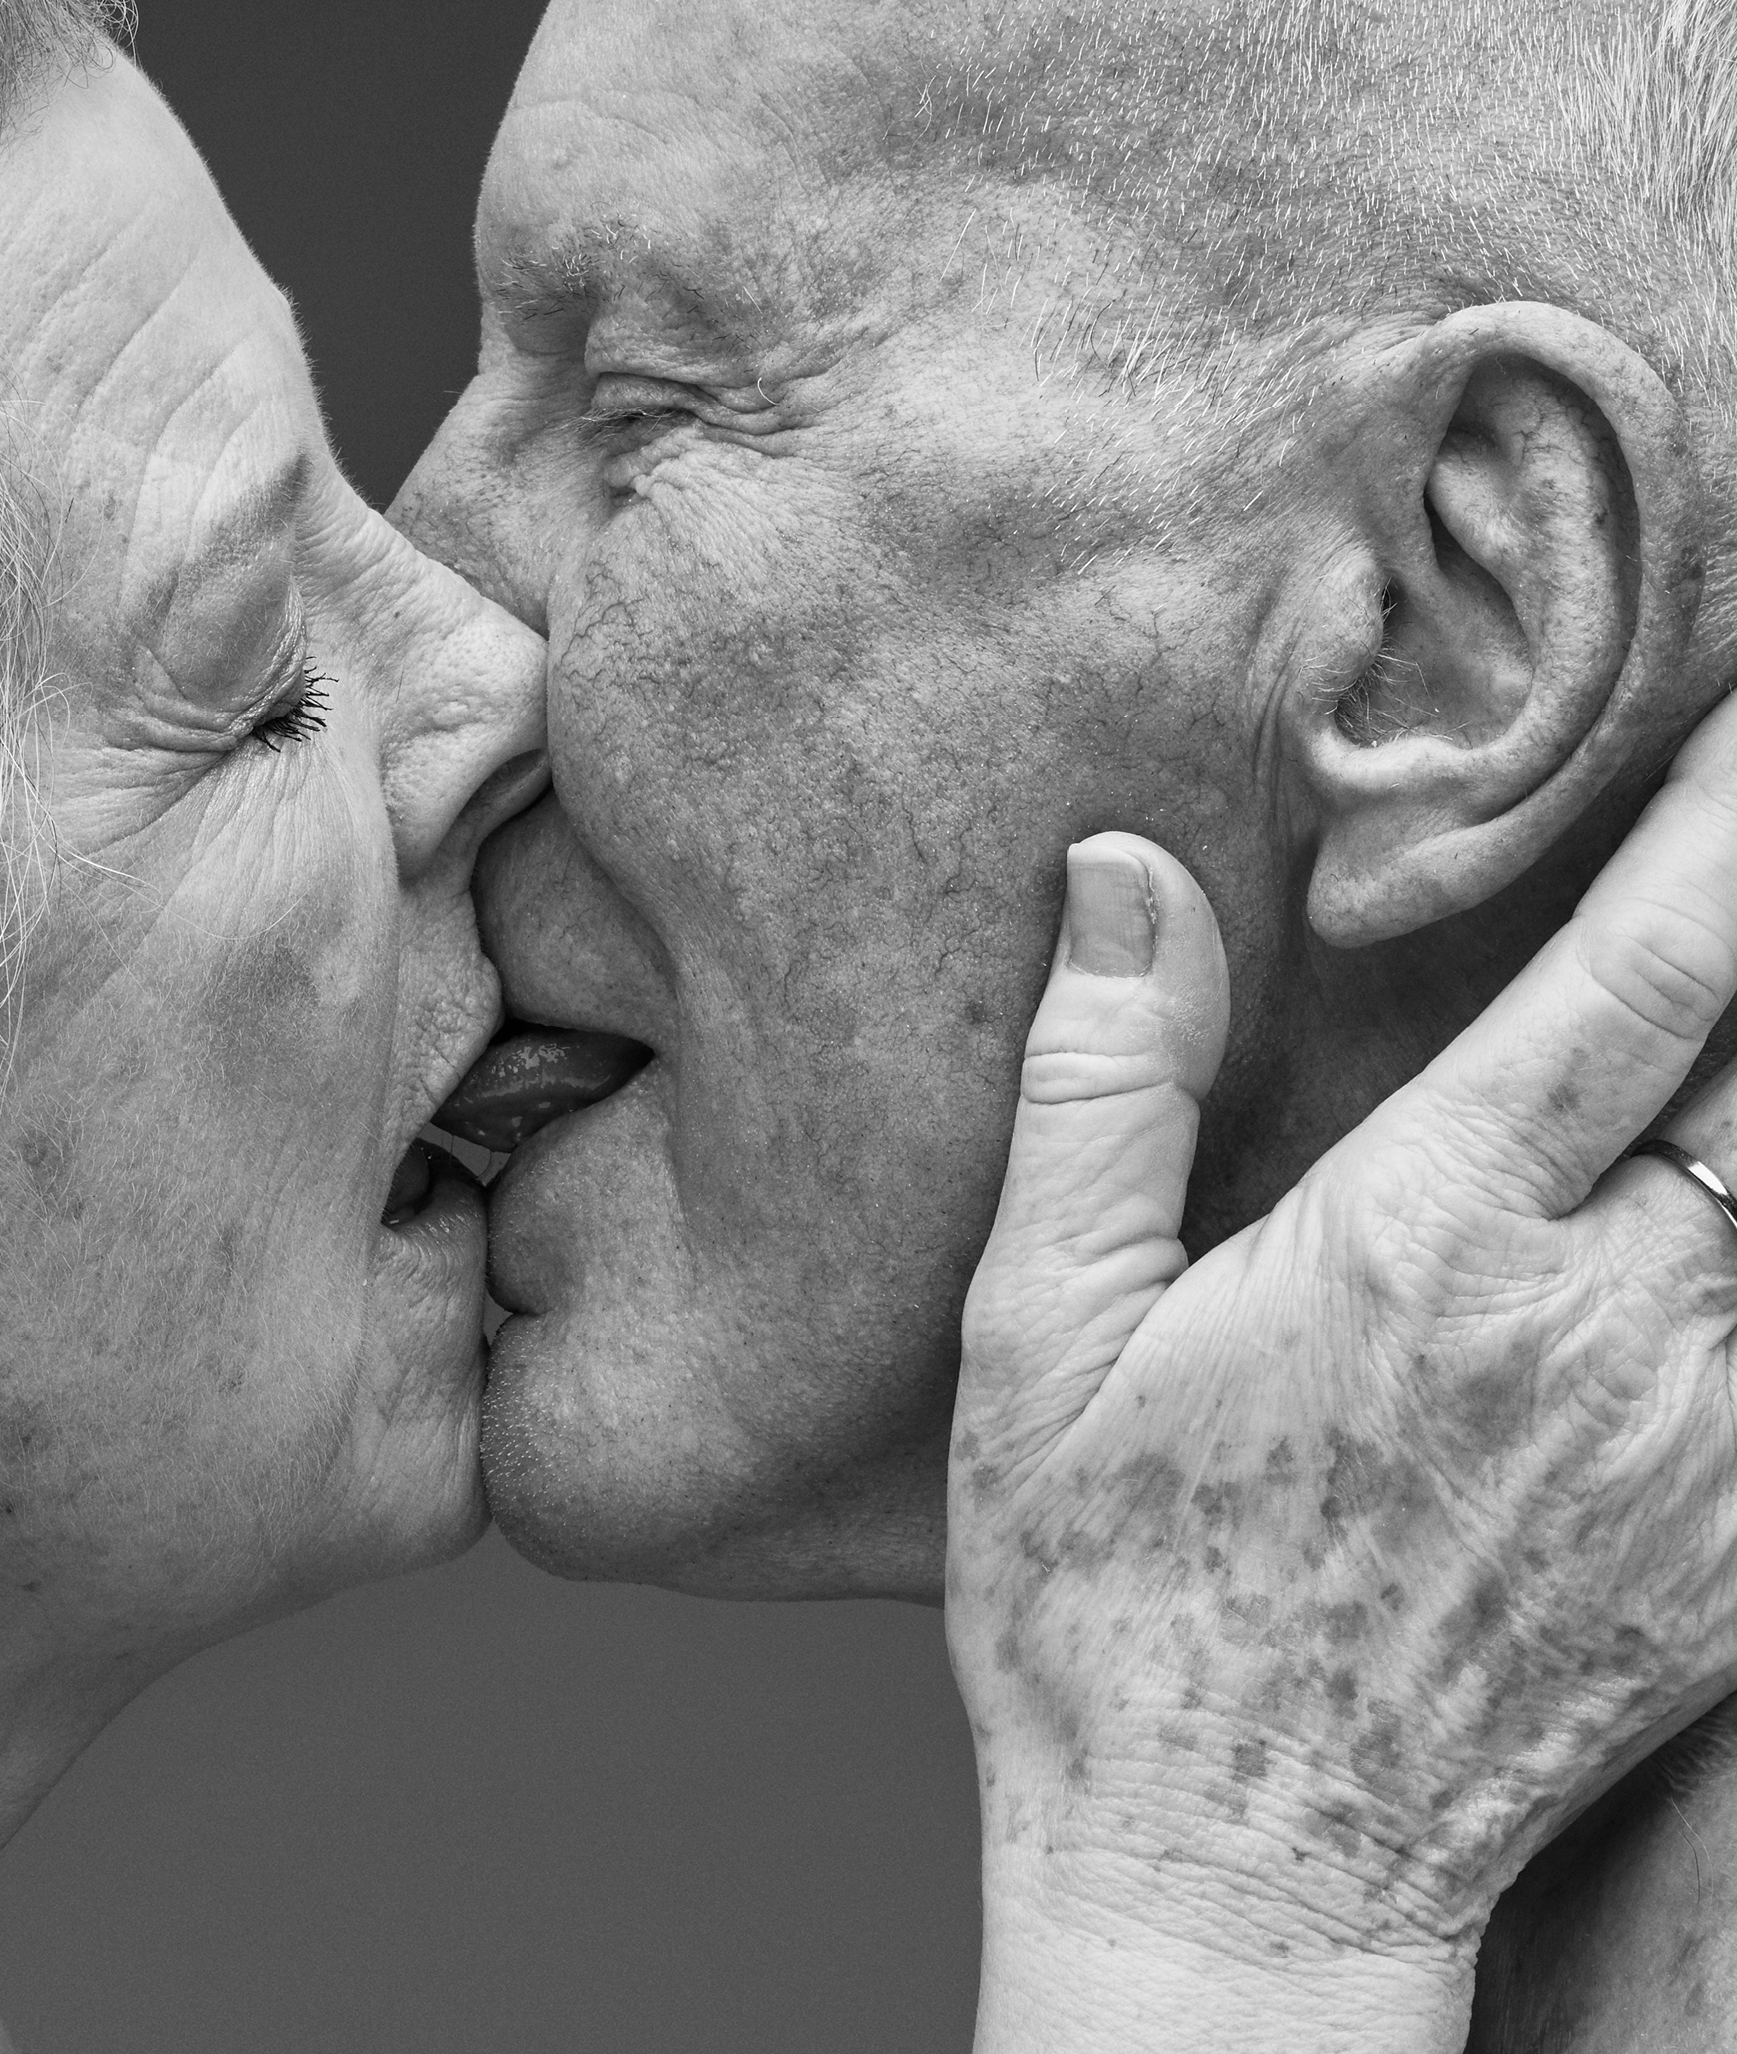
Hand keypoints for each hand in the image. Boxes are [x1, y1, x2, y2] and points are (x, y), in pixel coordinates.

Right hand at [948, 698, 1736, 2053]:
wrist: (1233, 1886)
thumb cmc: (1112, 1599)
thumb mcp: (1046, 1328)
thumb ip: (1103, 1081)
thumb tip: (1126, 875)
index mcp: (1438, 1242)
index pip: (1643, 978)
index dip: (1723, 827)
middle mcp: (1612, 1337)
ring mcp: (1707, 1460)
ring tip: (1735, 998)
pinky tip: (1723, 1199)